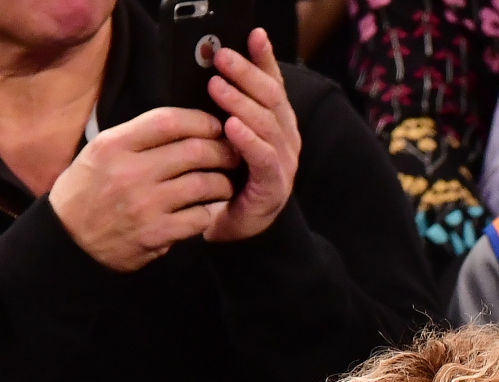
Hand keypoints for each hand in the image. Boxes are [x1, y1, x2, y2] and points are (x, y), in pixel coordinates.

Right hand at [49, 105, 237, 271]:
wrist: (67, 242)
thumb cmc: (86, 193)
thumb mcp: (100, 152)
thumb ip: (136, 138)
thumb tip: (182, 126)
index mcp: (116, 145)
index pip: (169, 121)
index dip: (201, 121)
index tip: (215, 126)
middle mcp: (131, 172)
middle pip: (194, 151)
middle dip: (221, 151)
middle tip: (231, 155)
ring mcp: (144, 205)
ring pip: (202, 185)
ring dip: (221, 183)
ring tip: (224, 184)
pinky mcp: (154, 234)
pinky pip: (197, 218)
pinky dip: (207, 213)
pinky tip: (206, 211)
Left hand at [202, 29, 301, 242]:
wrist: (236, 231)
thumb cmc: (228, 182)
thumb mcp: (227, 139)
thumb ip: (226, 110)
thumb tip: (211, 72)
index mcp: (277, 123)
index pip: (273, 83)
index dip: (264, 58)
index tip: (252, 33)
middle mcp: (286, 138)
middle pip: (270, 97)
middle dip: (245, 73)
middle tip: (219, 56)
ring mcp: (285, 162)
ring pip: (267, 123)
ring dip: (240, 101)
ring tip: (216, 86)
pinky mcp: (275, 186)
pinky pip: (263, 157)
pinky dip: (247, 139)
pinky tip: (230, 126)